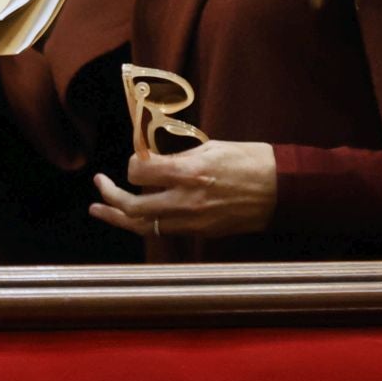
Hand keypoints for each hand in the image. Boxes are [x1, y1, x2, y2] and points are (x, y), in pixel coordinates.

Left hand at [89, 141, 277, 239]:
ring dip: (118, 217)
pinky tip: (132, 217)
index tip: (134, 160)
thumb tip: (151, 161)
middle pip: (133, 206)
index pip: (139, 172)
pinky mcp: (203, 232)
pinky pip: (165, 231)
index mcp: (190, 172)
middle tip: (99, 184)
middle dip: (110, 195)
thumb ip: (177, 157)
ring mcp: (195, 221)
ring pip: (144, 225)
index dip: (130, 165)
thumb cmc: (249, 160)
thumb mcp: (210, 147)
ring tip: (98, 209)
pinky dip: (144, 224)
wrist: (283, 189)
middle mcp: (188, 200)